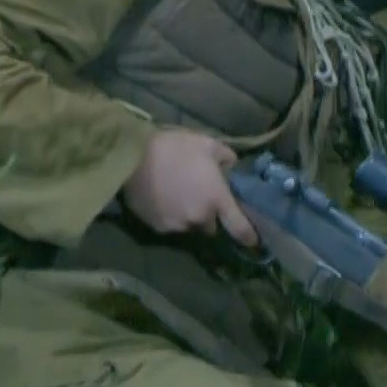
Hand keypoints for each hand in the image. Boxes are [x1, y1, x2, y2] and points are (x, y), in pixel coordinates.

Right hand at [120, 129, 257, 245]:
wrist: (134, 156)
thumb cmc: (176, 148)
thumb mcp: (209, 144)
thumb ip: (227, 159)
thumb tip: (230, 167)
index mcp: (217, 199)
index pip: (239, 227)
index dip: (248, 236)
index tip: (252, 242)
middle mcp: (200, 217)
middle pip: (211, 227)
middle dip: (208, 216)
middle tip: (199, 198)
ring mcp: (177, 224)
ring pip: (189, 226)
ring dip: (188, 216)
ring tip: (177, 197)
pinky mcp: (157, 227)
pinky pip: (170, 225)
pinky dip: (170, 216)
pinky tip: (162, 199)